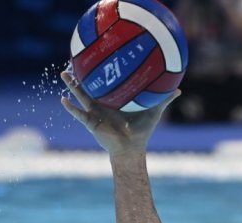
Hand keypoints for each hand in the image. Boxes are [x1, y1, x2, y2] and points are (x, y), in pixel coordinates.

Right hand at [59, 70, 178, 156]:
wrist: (132, 148)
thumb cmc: (142, 131)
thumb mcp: (153, 112)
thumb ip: (163, 100)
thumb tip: (178, 89)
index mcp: (114, 100)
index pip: (106, 82)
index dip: (101, 71)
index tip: (97, 56)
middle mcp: (102, 104)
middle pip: (89, 86)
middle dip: (82, 74)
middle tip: (74, 59)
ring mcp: (95, 112)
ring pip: (80, 96)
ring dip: (72, 86)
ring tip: (63, 74)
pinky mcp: (91, 122)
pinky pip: (79, 114)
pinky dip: (71, 108)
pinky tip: (63, 100)